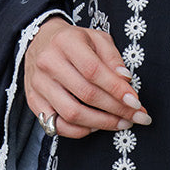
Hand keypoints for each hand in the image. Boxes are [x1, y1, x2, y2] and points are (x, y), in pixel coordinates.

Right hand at [24, 16, 150, 138]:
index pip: (93, 70)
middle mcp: (49, 63)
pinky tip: (95, 126)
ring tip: (120, 123)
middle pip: (85, 94)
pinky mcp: (34, 101)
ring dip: (101, 123)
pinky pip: (57, 125)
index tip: (136, 102)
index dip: (117, 89)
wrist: (40, 41)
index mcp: (66, 42)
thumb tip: (125, 80)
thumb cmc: (73, 41)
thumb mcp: (96, 38)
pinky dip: (79, 130)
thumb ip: (113, 58)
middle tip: (135, 116)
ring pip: (72, 113)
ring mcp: (39, 84)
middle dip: (116, 109)